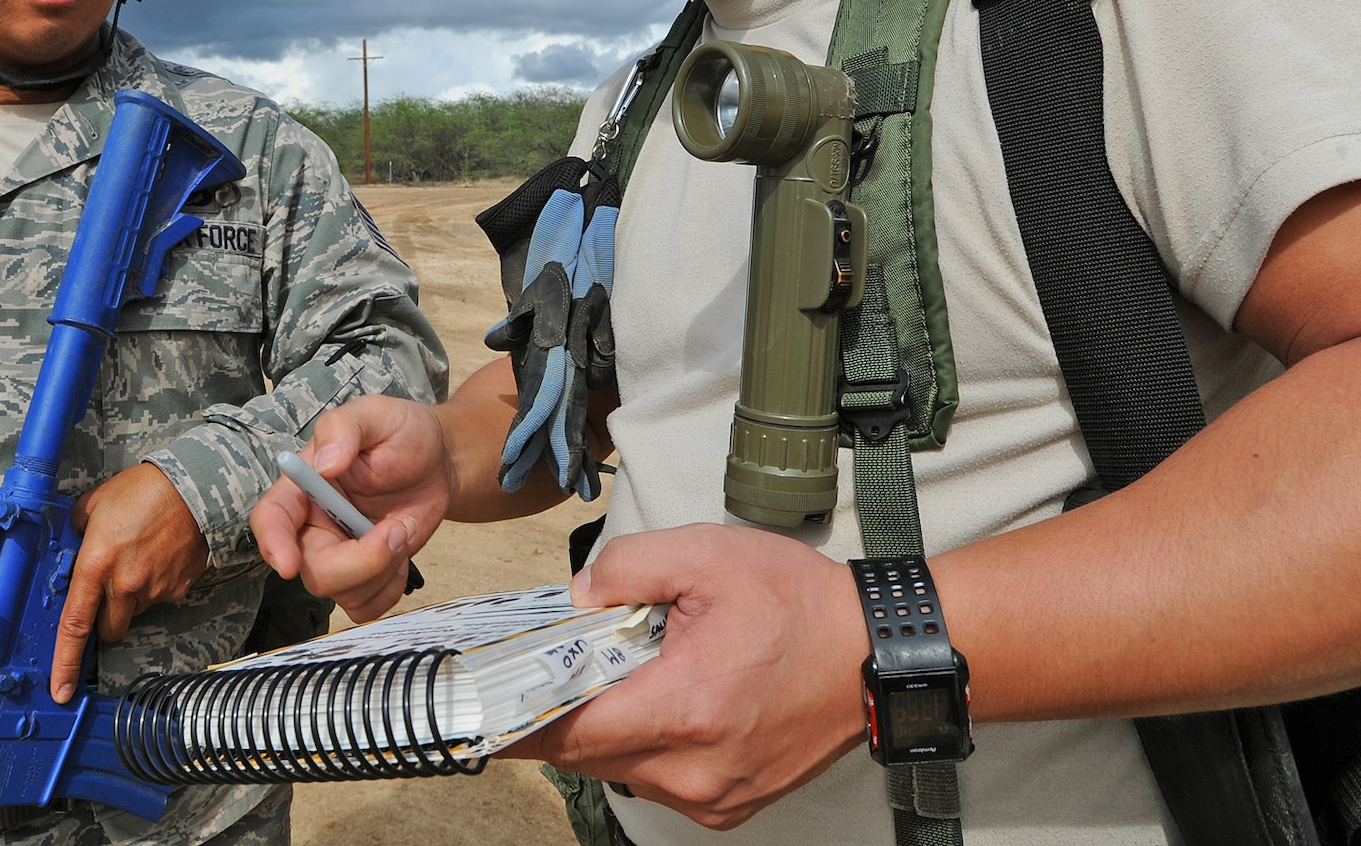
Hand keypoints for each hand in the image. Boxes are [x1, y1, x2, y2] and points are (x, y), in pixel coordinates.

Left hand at [50, 463, 208, 701]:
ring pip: (134, 613)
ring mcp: (154, 589)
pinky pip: (158, 599)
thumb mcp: (94, 503)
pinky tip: (158, 558)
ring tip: (138, 558)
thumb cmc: (142, 490)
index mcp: (96, 565)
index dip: (65, 663)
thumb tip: (70, 547)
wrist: (194, 486)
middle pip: (108, 630)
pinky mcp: (178, 588)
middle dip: (104, 618)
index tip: (60, 690)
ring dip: (130, 598)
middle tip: (109, 586)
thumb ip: (76, 531)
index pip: (75, 626)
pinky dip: (154, 586)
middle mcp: (124, 585)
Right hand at [251, 396, 450, 621]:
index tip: (289, 564)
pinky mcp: (365, 575)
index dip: (273, 544)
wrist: (440, 460)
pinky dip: (391, 586)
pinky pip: (366, 605)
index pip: (271, 519)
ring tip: (403, 527)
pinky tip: (402, 550)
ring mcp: (339, 554)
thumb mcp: (374, 415)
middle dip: (359, 561)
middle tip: (397, 529)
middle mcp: (314, 524)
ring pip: (342, 593)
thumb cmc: (402, 433)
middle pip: (312, 570)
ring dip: (383, 568)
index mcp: (304, 486)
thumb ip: (344, 429)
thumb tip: (325, 463)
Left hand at [501, 525, 866, 829]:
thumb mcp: (707, 556)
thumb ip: (628, 566)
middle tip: (552, 665)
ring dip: (605, 726)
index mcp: (684, 710)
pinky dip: (643, 743)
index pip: (567, 731)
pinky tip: (659, 698)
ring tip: (618, 673)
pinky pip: (656, 779)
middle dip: (562, 709)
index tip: (485, 699)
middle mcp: (694, 770)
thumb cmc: (801, 607)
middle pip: (586, 754)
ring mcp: (713, 796)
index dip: (519, 714)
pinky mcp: (728, 805)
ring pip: (619, 769)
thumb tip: (577, 596)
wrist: (875, 654)